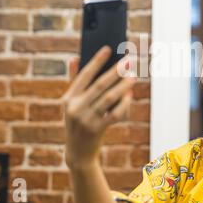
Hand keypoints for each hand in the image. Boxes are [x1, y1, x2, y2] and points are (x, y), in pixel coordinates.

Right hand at [62, 46, 135, 168]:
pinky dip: (124, 103)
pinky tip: (130, 95)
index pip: (84, 75)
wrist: (78, 153)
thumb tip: (75, 58)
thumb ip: (75, 82)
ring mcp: (86, 120)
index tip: (108, 49)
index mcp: (68, 98)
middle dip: (115, 71)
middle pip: (99, 85)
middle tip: (129, 60)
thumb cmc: (79, 122)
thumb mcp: (72, 104)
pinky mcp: (97, 130)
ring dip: (123, 85)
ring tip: (133, 76)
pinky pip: (114, 114)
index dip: (96, 61)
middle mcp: (75, 108)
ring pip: (109, 98)